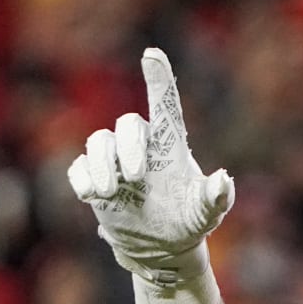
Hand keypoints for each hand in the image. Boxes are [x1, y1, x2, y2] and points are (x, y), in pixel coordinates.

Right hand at [67, 48, 233, 285]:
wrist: (162, 247)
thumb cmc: (188, 221)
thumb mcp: (205, 213)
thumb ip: (216, 197)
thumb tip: (223, 179)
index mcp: (169, 145)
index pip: (164, 106)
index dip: (159, 80)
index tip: (152, 56)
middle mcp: (140, 147)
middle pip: (127, 125)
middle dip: (128, 146)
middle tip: (135, 177)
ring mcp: (114, 163)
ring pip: (98, 142)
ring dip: (100, 164)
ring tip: (110, 192)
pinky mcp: (95, 180)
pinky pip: (79, 168)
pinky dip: (83, 178)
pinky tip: (92, 195)